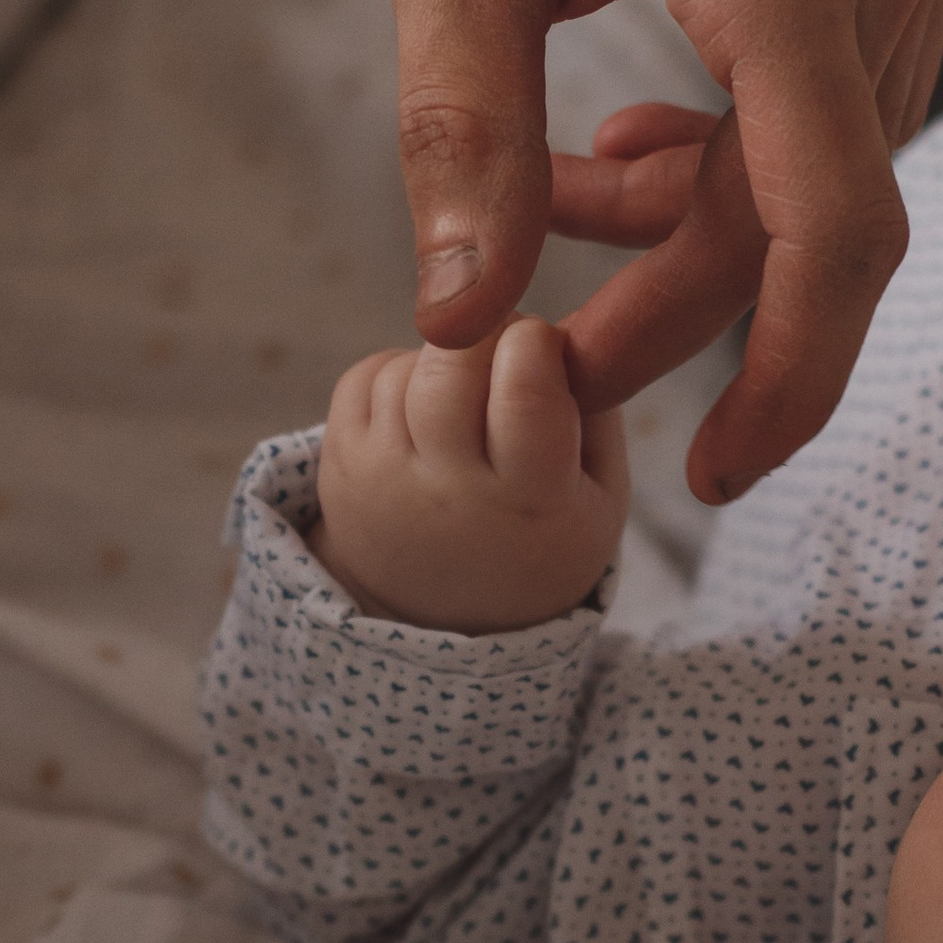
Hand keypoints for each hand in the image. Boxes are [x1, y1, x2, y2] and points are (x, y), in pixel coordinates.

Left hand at [311, 318, 629, 632]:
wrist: (442, 617)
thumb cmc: (539, 536)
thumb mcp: (602, 495)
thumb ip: (599, 408)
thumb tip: (559, 325)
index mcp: (530, 502)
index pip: (525, 390)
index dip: (534, 342)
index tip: (542, 348)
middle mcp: (447, 493)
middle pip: (452, 362)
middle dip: (483, 330)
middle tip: (503, 346)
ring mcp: (384, 479)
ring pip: (410, 365)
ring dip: (444, 358)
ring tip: (469, 400)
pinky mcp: (341, 465)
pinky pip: (366, 375)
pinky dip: (399, 371)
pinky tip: (427, 408)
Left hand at [363, 0, 942, 506]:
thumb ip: (460, 134)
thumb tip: (461, 320)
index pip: (827, 226)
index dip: (781, 379)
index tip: (698, 471)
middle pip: (820, 205)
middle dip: (687, 300)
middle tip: (548, 344)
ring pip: (837, 148)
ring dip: (709, 213)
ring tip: (568, 187)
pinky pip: (852, 72)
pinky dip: (751, 133)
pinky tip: (638, 122)